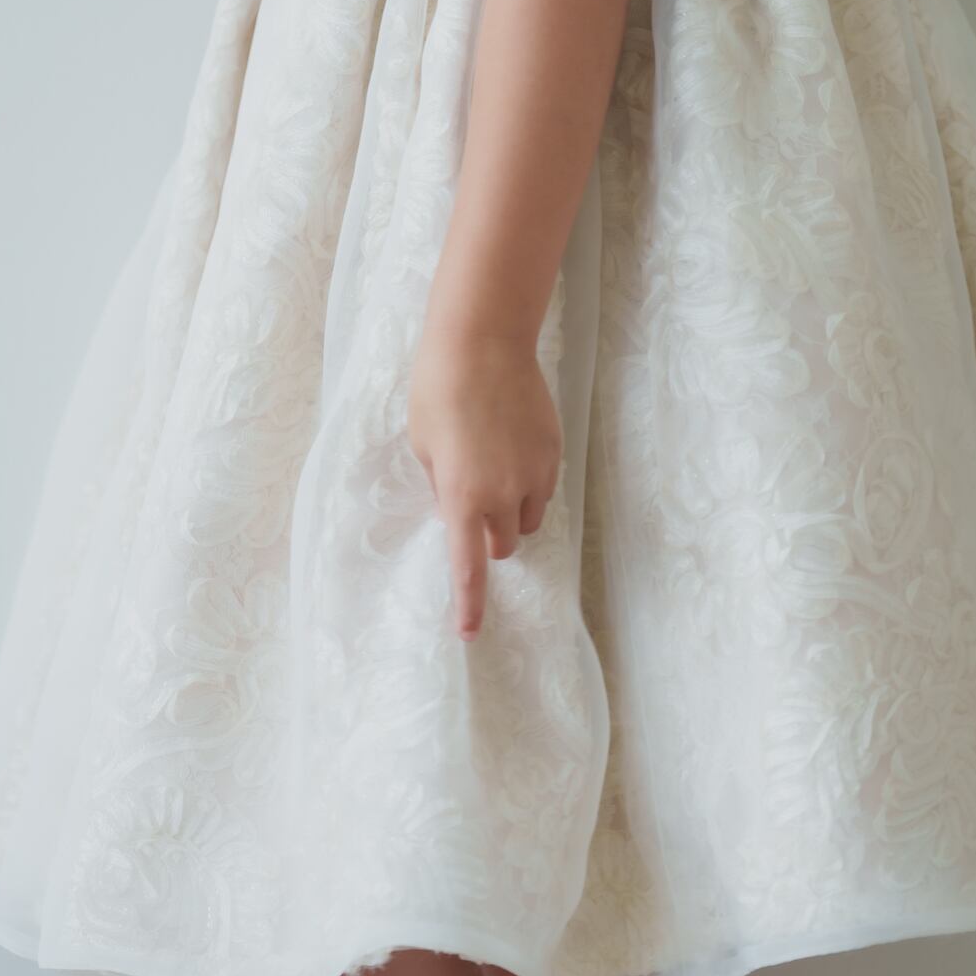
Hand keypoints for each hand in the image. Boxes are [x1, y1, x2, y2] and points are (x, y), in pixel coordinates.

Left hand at [406, 319, 563, 640]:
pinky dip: (528, 485)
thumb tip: (458, 508)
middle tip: (472, 508)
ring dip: (511, 513)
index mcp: (462, 496)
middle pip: (504, 546)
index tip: (469, 634)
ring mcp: (534, 473)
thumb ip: (442, 485)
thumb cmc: (437, 390)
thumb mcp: (423, 444)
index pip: (468, 568)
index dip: (469, 605)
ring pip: (528, 519)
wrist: (482, 341)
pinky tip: (511, 449)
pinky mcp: (553, 451)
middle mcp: (503, 493)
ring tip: (493, 472)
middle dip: (489, 539)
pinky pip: (543, 487)